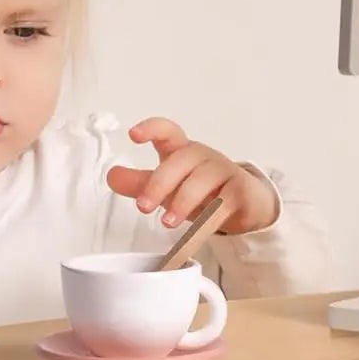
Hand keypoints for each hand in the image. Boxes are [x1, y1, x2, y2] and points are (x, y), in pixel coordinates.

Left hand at [106, 118, 278, 236]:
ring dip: (182, 201)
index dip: (151, 129)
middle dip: (159, 183)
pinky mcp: (240, 191)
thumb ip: (140, 183)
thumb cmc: (203, 190)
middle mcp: (203, 156)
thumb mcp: (169, 188)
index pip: (167, 131)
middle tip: (143, 207)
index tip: (133, 135)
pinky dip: (209, 217)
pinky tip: (198, 230)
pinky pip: (223, 202)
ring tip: (167, 221)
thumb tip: (112, 176)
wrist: (246, 202)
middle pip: (181, 159)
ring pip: (202, 179)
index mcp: (182, 151)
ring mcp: (224, 171)